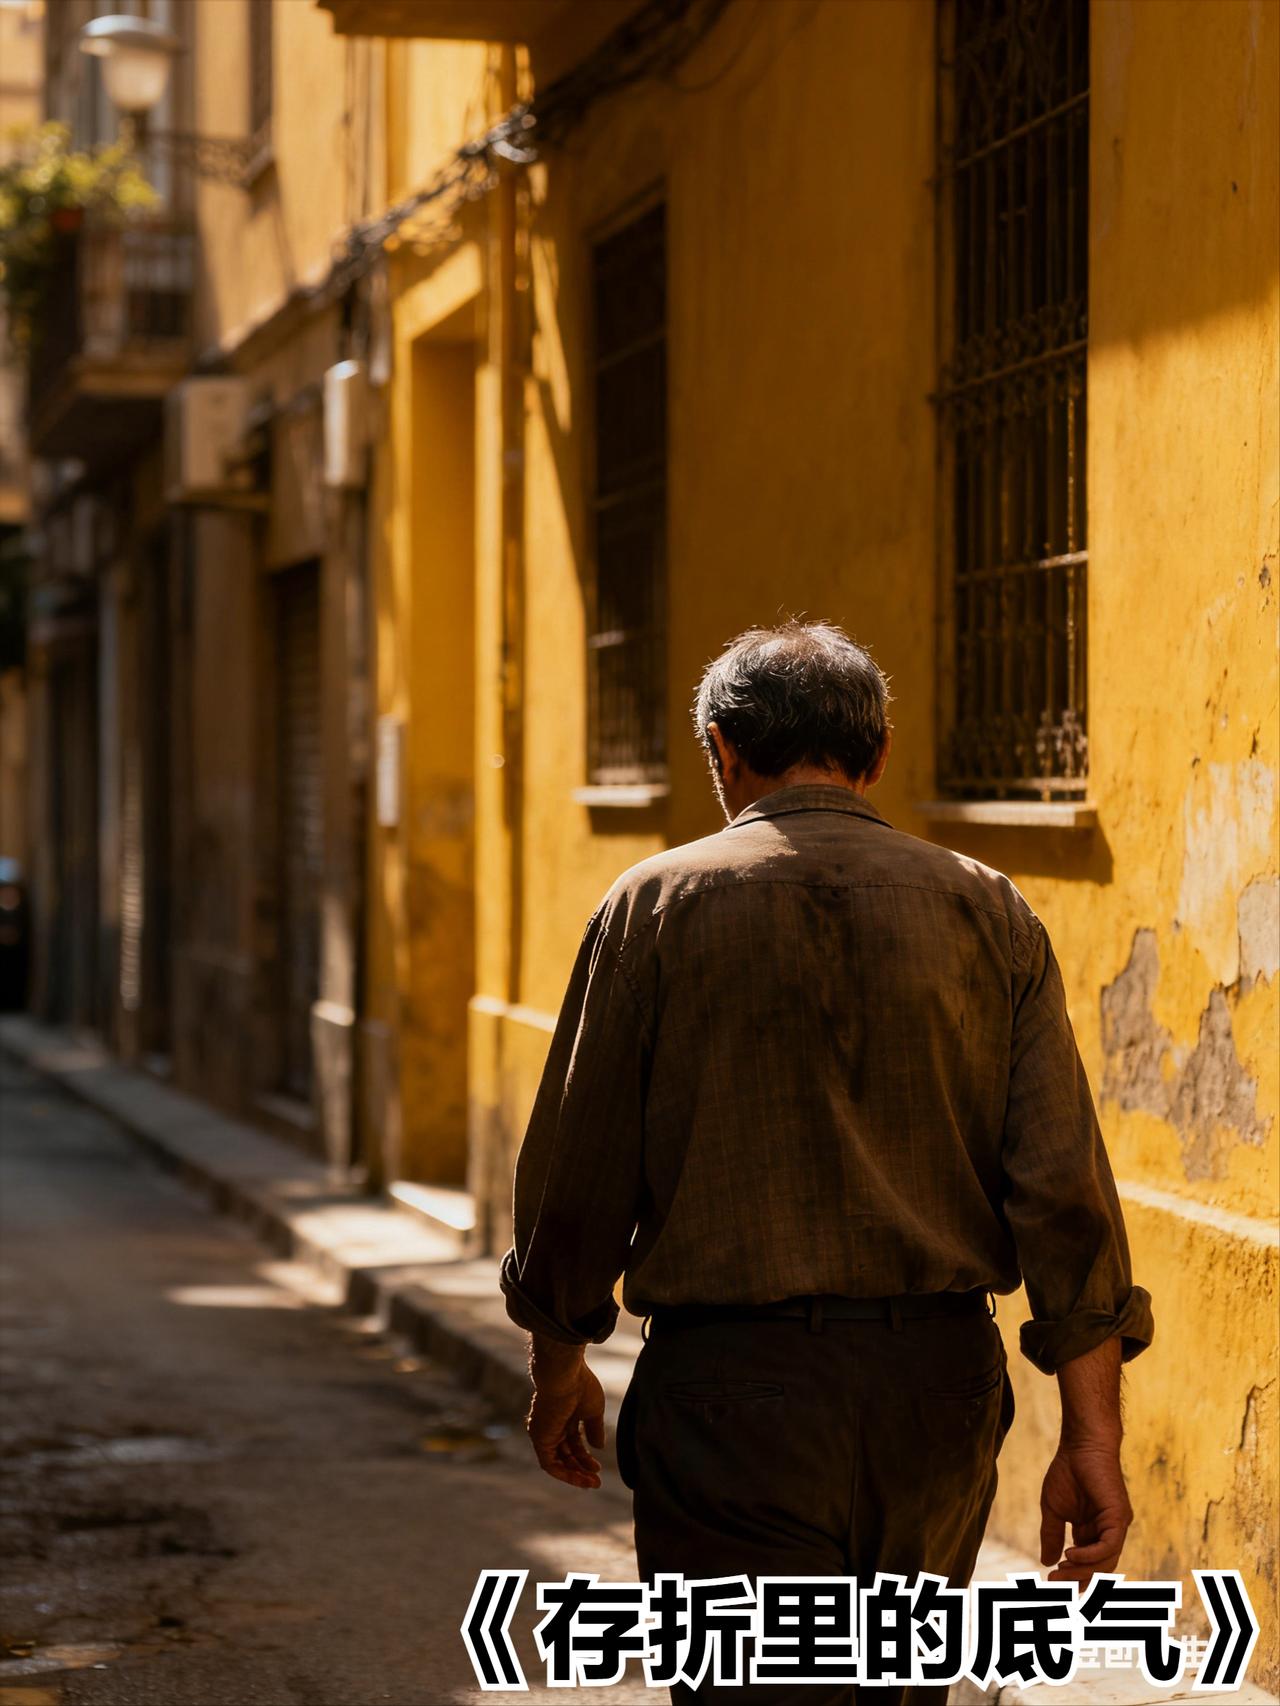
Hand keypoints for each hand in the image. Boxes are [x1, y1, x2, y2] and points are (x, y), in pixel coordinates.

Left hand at [526, 1361, 605, 1489]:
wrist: (564, 1375)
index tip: (598, 1467)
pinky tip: (580, 1479)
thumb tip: (598, 1447)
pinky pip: (549, 1464)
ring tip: (593, 1483)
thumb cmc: (580, 1386)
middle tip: (597, 1480)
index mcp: (564, 1415)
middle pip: (565, 1453)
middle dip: (581, 1468)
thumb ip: (594, 1429)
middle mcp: (552, 1425)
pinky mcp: (539, 1438)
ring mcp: (544, 1432)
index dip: (585, 1457)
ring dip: (574, 1474)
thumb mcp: (593, 1410)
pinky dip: (564, 1473)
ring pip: (557, 1461)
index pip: (573, 1443)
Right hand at [1039, 1443, 1132, 1582]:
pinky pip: (1109, 1546)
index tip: (1051, 1582)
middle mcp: (1108, 1532)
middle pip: (1098, 1568)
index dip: (1072, 1575)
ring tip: (1060, 1572)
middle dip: (1077, 1579)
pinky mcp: (1119, 1517)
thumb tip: (1046, 1562)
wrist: (1080, 1445)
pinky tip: (1070, 1554)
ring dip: (1083, 1571)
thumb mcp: (1053, 1509)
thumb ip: (1051, 1535)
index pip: (1088, 1563)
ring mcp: (1116, 1526)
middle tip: (1054, 1583)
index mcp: (1093, 1531)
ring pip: (1105, 1561)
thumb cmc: (1067, 1471)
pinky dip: (1091, 1555)